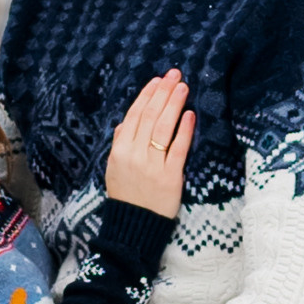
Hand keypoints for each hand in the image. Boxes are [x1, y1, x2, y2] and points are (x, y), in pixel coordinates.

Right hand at [105, 69, 194, 217]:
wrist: (133, 228)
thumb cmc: (125, 196)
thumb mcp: (114, 169)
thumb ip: (119, 144)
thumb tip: (125, 123)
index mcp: (119, 151)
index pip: (134, 116)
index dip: (147, 96)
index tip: (158, 80)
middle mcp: (134, 155)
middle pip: (150, 117)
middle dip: (163, 93)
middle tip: (175, 75)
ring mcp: (152, 166)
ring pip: (164, 128)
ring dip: (174, 104)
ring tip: (183, 88)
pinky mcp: (170, 178)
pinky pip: (178, 149)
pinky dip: (184, 130)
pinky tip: (190, 115)